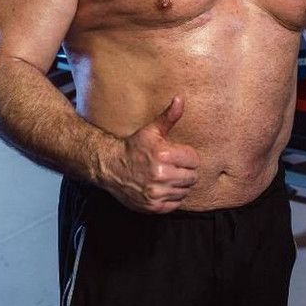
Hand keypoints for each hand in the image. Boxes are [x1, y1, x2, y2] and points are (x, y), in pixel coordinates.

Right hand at [107, 96, 199, 213]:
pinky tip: (162, 187)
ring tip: (167, 176)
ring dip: (179, 184)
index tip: (177, 155)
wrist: (111, 167)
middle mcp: (160, 175)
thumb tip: (180, 98)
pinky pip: (176, 204)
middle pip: (192, 177)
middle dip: (185, 171)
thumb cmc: (134, 147)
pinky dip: (172, 197)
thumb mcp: (151, 130)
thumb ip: (169, 116)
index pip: (194, 160)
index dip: (187, 157)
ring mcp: (156, 193)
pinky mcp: (152, 207)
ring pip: (185, 191)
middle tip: (173, 166)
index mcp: (163, 154)